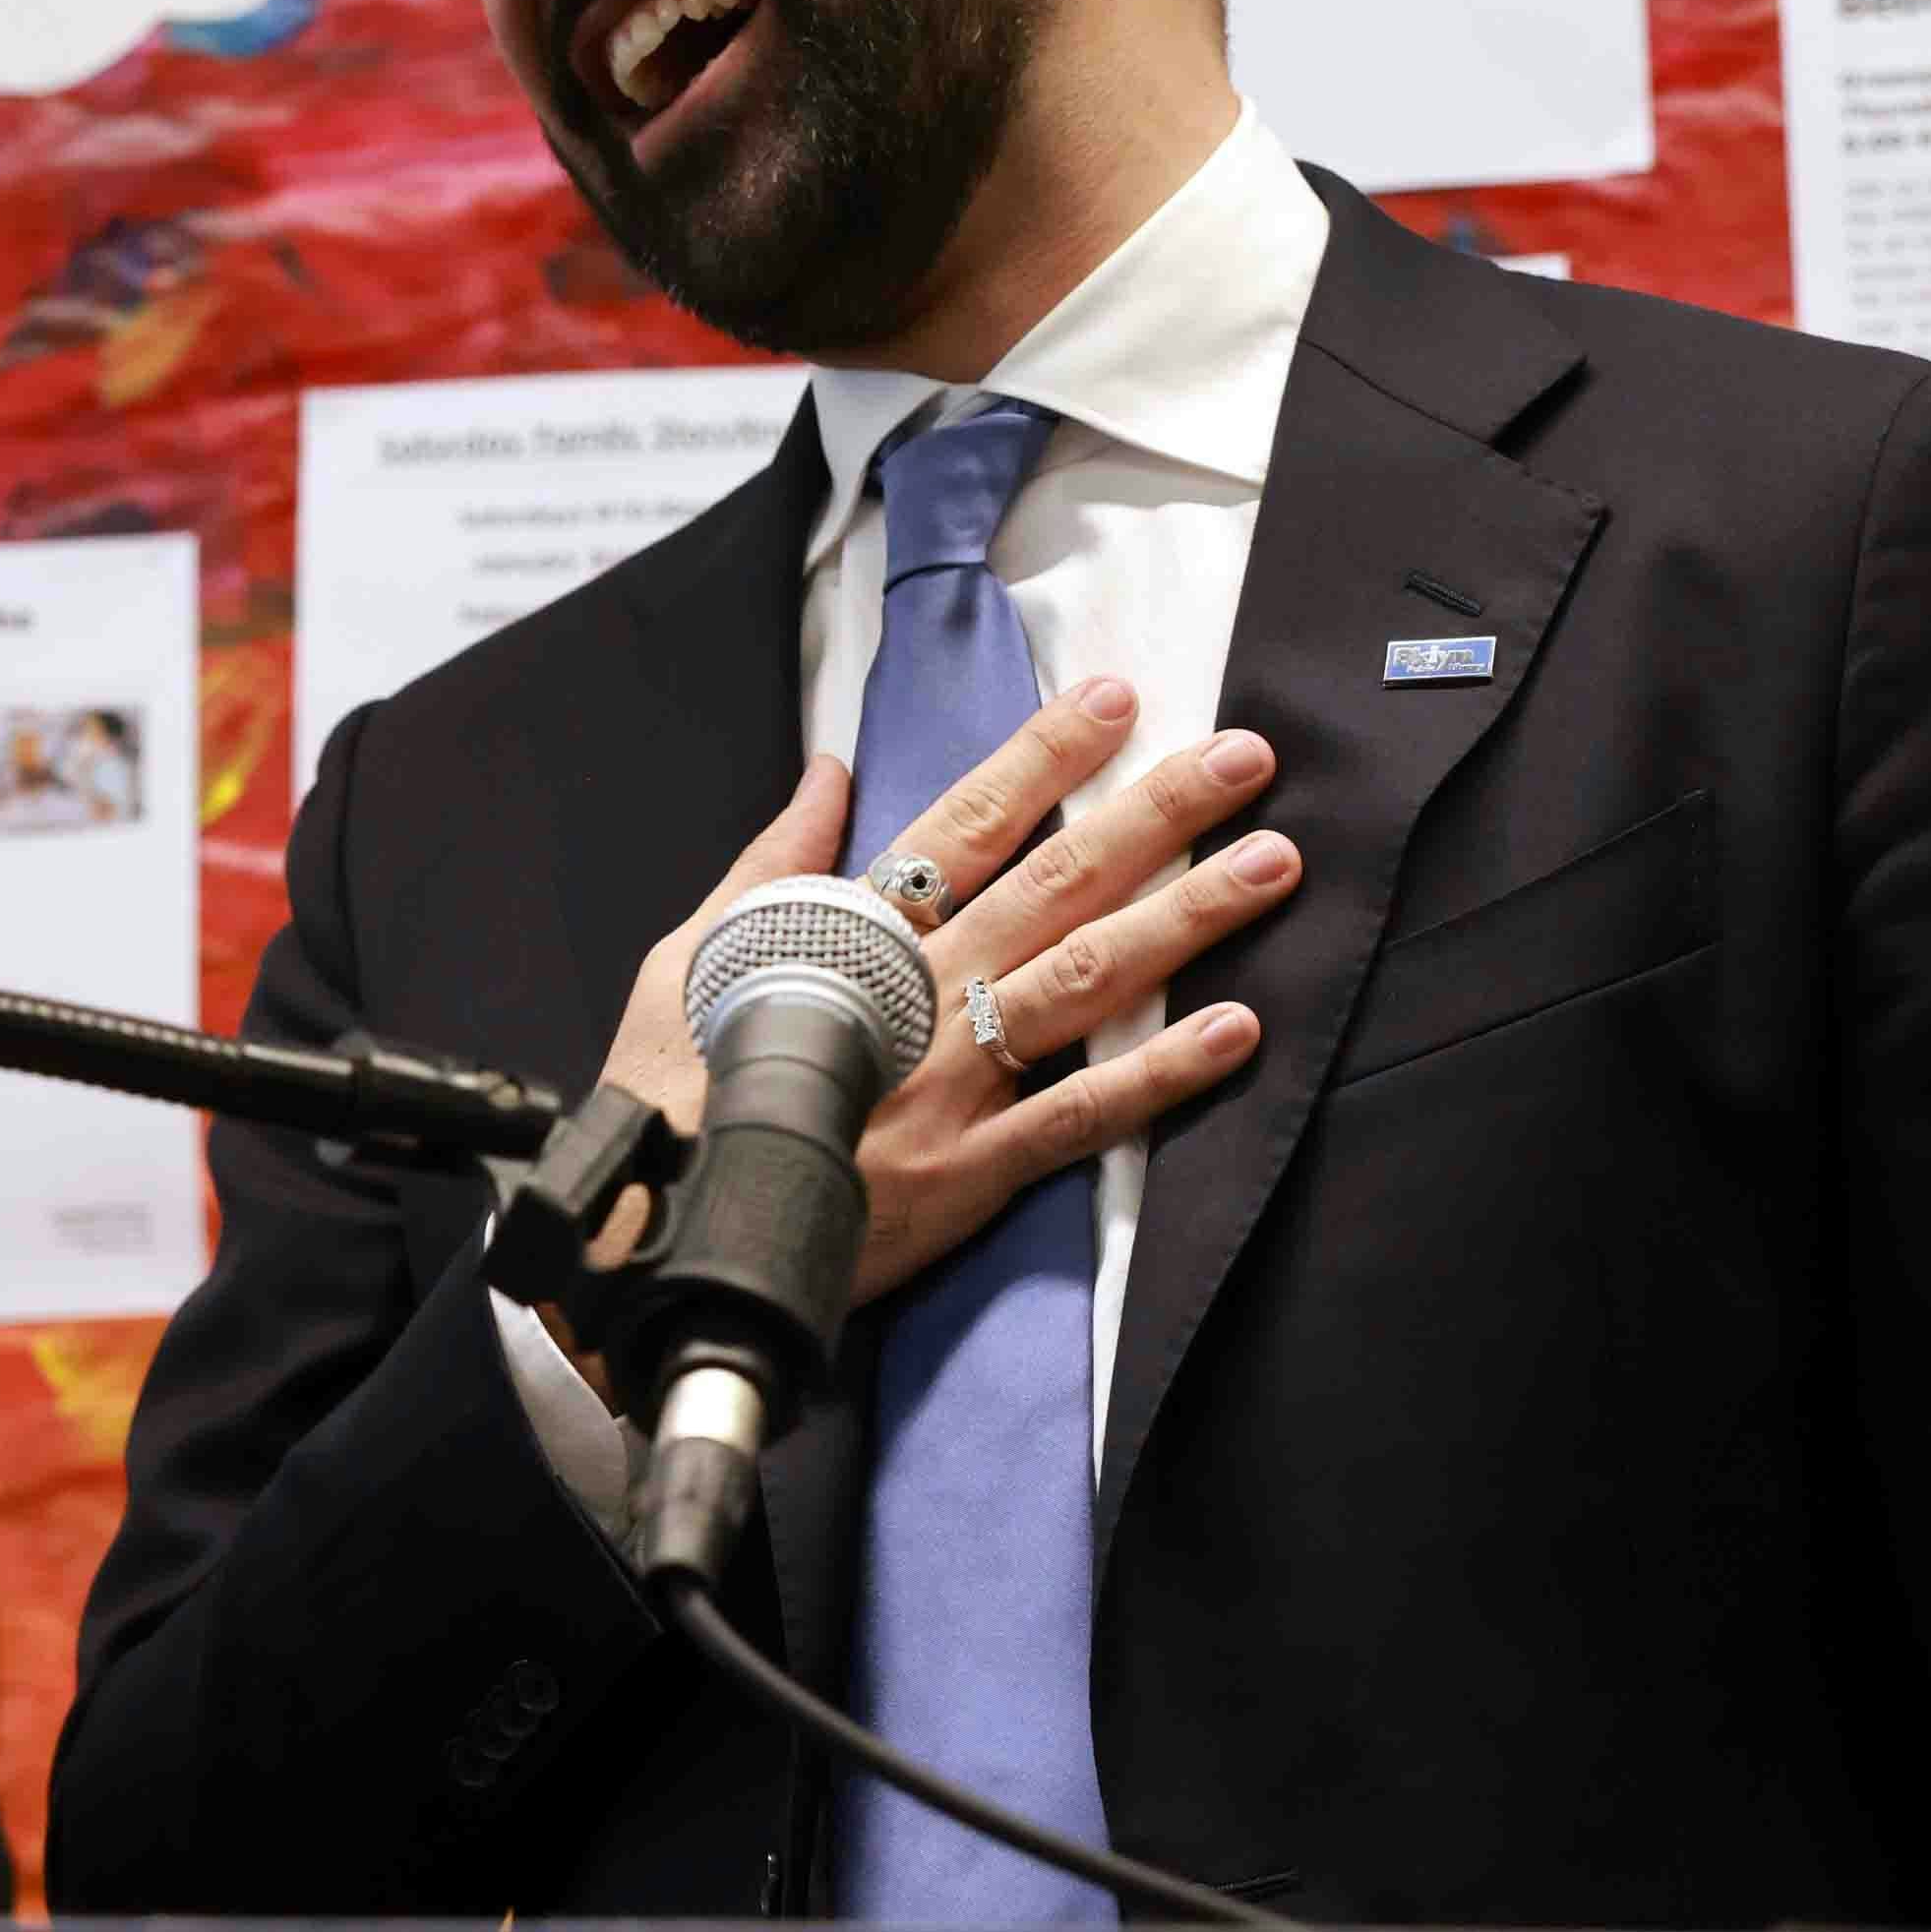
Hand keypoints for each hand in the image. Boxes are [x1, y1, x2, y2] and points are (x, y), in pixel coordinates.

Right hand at [565, 679, 1296, 1388]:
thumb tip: (828, 771)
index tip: (1117, 698)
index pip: (966, 824)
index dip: (1045, 756)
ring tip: (1272, 864)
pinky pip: (1080, 1116)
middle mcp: (916, 993)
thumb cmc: (672, 1089)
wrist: (658, 1234)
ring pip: (1086, 980)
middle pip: (1055, 883)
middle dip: (1154, 814)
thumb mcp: (695, 952)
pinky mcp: (968, 1172)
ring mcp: (949, 1082)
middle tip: (1244, 758)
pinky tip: (1237, 1029)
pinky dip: (1160, 1075)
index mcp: (852, 932)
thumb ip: (775, 862)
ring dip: (1187, 918)